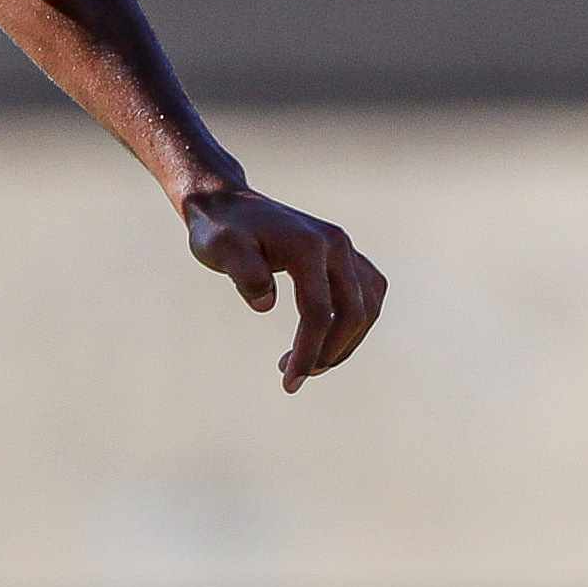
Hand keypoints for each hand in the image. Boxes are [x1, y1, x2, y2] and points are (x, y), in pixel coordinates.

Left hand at [183, 185, 387, 388]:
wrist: (228, 205)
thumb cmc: (219, 231)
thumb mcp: (219, 249)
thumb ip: (242, 272)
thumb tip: (266, 304)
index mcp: (308, 246)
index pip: (318, 311)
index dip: (308, 351)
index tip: (289, 382)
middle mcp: (335, 244)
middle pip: (353, 312)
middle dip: (330, 352)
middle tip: (297, 376)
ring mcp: (344, 248)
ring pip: (368, 305)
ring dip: (348, 342)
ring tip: (312, 363)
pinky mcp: (344, 254)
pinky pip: (368, 293)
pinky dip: (356, 321)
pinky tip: (328, 339)